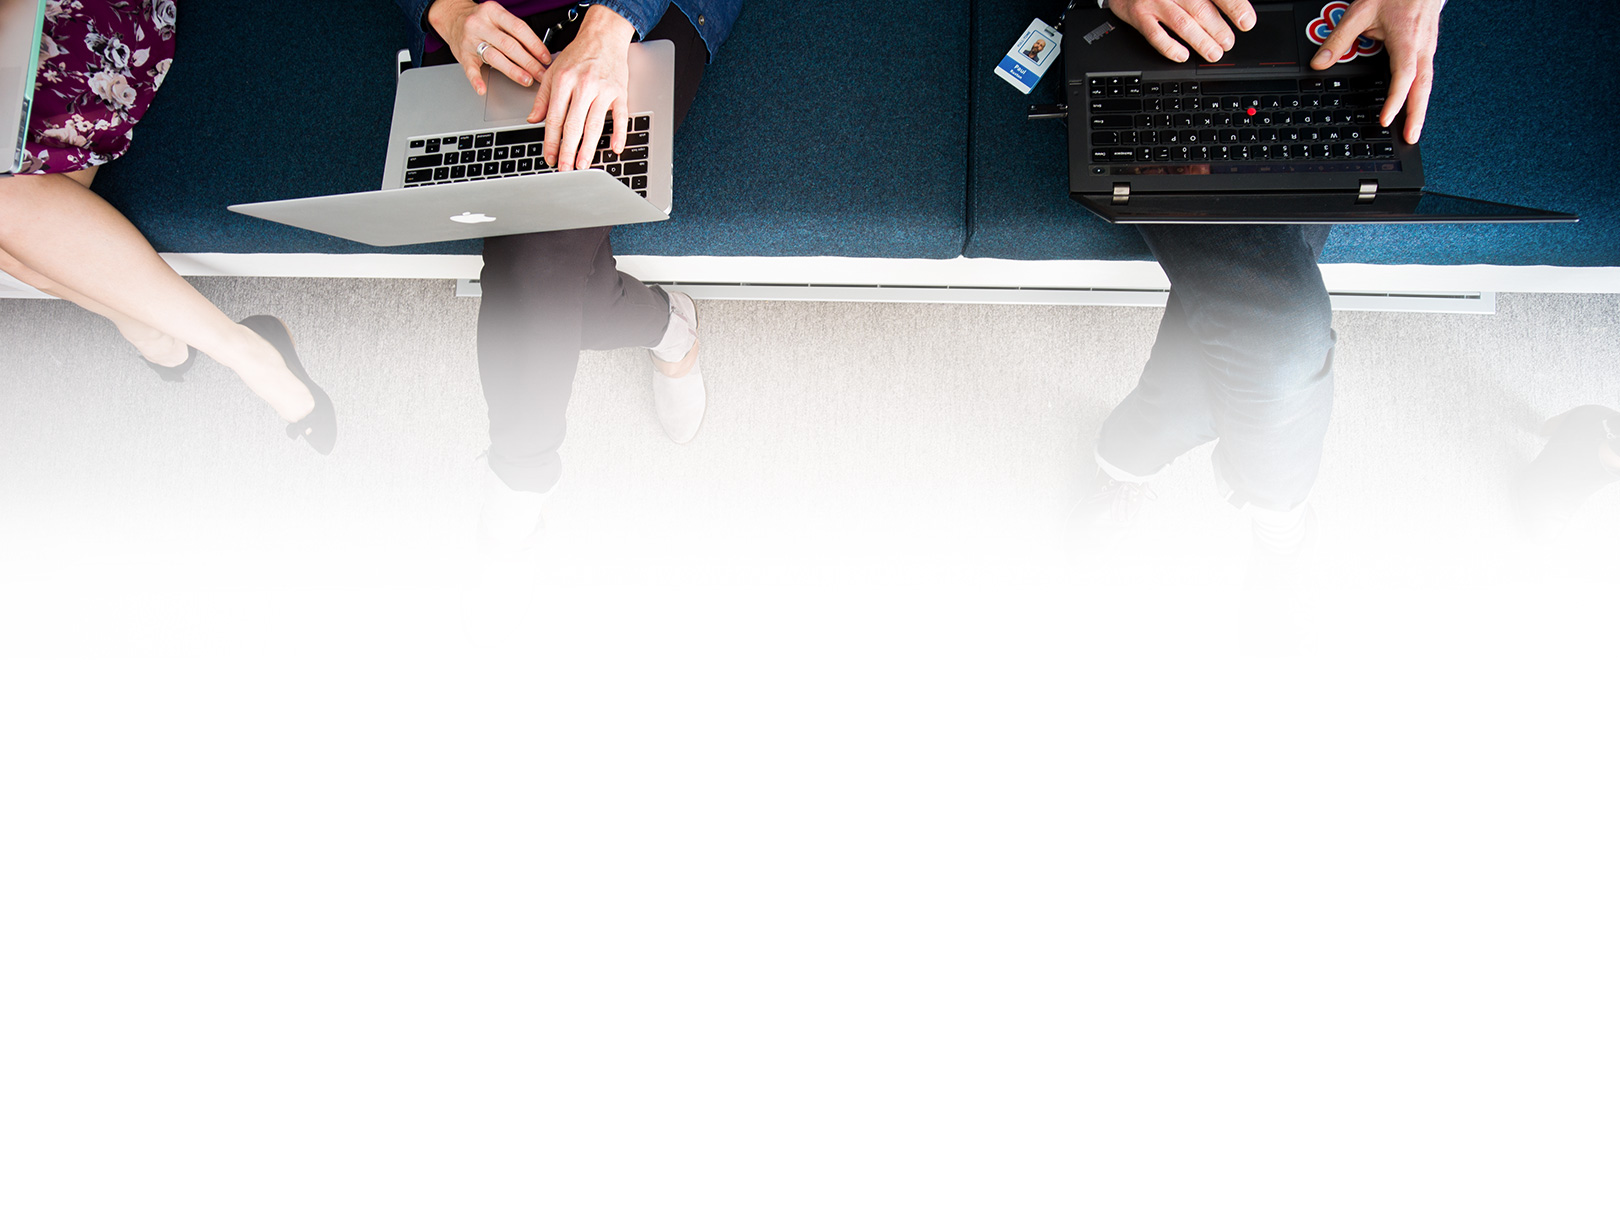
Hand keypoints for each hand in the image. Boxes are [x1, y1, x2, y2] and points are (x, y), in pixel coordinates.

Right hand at [427, 0, 550, 95]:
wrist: (452, 18)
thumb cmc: (481, 21)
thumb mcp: (498, 18)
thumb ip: (515, 32)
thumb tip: (539, 53)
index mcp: (493, 12)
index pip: (518, 28)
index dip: (535, 44)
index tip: (545, 58)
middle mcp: (481, 24)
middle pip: (509, 45)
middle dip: (529, 62)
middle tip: (541, 74)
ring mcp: (470, 40)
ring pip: (495, 57)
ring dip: (513, 71)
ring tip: (527, 80)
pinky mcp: (462, 54)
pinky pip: (470, 69)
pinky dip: (476, 80)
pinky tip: (482, 88)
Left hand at [527, 5, 634, 168]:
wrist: (604, 35)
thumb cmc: (579, 54)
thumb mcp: (554, 71)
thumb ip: (543, 97)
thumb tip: (534, 120)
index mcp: (564, 81)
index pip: (555, 117)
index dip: (551, 141)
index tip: (550, 157)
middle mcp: (583, 85)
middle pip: (573, 125)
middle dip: (567, 150)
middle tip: (564, 168)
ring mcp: (603, 89)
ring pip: (594, 124)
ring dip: (588, 148)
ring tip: (582, 165)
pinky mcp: (620, 92)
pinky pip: (620, 117)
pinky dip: (619, 133)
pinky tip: (615, 148)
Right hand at [1107, 0, 1256, 63]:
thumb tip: (1233, 12)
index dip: (1234, 6)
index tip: (1246, 22)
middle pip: (1201, 9)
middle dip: (1218, 29)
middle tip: (1228, 43)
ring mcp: (1155, 1)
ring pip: (1182, 23)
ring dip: (1200, 41)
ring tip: (1213, 53)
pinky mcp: (1138, 14)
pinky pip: (1154, 34)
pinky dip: (1169, 46)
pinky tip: (1182, 55)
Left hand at [1308, 0, 1444, 141]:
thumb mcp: (1361, 9)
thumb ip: (1340, 37)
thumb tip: (1320, 62)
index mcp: (1407, 38)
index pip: (1403, 75)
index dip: (1395, 99)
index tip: (1385, 118)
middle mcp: (1422, 45)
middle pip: (1423, 86)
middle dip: (1417, 115)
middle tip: (1410, 137)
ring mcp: (1429, 46)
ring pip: (1428, 82)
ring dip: (1421, 108)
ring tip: (1412, 130)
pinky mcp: (1429, 47)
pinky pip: (1427, 74)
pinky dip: (1421, 94)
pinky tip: (1414, 107)